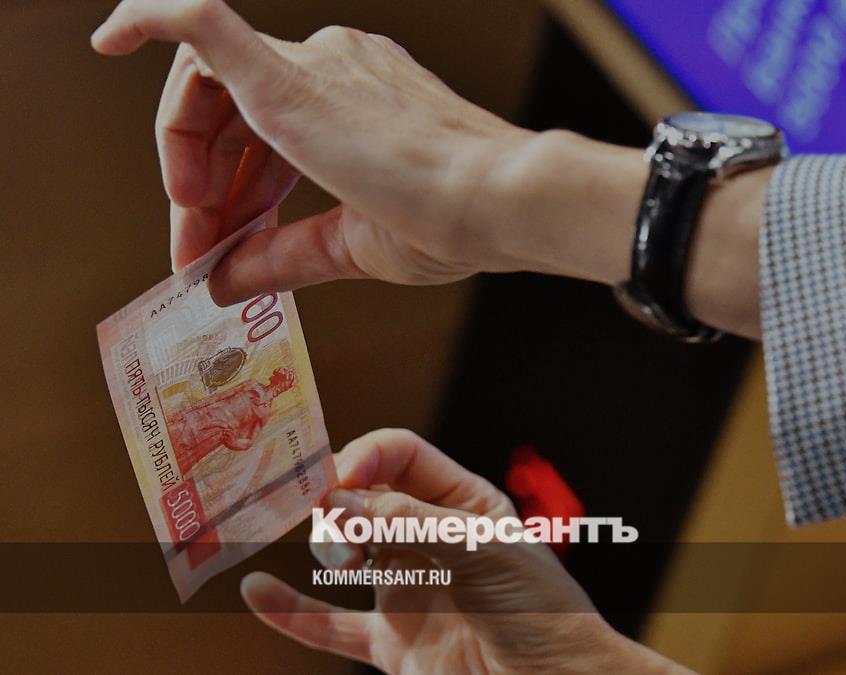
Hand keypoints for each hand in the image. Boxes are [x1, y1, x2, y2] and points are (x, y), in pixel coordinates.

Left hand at [91, 0, 540, 304]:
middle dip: (204, 183)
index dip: (231, 191)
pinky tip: (108, 37)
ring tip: (190, 222)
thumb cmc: (456, 222)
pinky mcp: (289, 82)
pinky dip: (149, 15)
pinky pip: (198, 22)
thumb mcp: (352, 245)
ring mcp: (315, 65)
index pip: (264, 129)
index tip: (219, 248)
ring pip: (207, 84)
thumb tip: (218, 280)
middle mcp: (335, 65)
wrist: (503, 203)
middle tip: (196, 247)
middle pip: (228, 108)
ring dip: (184, 155)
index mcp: (357, 97)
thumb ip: (282, 255)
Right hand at [239, 429, 686, 673]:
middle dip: (337, 498)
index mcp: (463, 503)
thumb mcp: (483, 552)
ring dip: (324, 544)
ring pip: (343, 552)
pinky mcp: (392, 643)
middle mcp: (429, 539)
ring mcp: (407, 589)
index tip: (335, 478)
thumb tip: (341, 499)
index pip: (401, 456)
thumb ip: (411, 523)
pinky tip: (257, 590)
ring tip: (339, 558)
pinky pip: (329, 624)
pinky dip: (292, 610)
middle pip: (363, 497)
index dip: (364, 457)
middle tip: (328, 517)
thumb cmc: (542, 611)